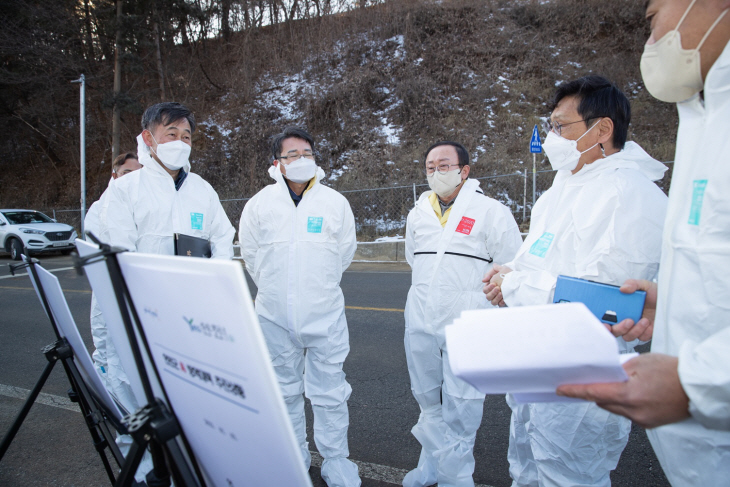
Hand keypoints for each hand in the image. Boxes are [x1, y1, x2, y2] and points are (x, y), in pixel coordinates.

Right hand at [482, 264, 511, 306]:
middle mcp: (494, 293)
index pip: (485, 290)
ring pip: (492, 302)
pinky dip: (501, 302)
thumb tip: (483, 280)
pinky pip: (500, 305)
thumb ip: (490, 273)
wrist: (519, 279)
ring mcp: (499, 298)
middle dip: (492, 292)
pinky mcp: (504, 301)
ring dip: (496, 297)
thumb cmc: (510, 274)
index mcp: (491, 286)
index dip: (488, 288)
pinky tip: (504, 299)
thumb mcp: (501, 269)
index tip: (494, 284)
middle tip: (498, 288)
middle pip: (488, 296)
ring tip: (501, 293)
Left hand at [556, 353, 689, 428]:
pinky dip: (627, 403)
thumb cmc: (671, 371)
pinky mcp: (649, 423)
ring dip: (613, 397)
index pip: (594, 393)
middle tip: (594, 380)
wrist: (696, 387)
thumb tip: (604, 375)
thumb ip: (618, 370)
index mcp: (628, 394)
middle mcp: (633, 411)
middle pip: (603, 402)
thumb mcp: (640, 362)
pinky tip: (636, 392)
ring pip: (616, 408)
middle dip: (597, 392)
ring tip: (623, 383)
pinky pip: (629, 413)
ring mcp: (641, 419)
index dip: (575, 391)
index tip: (560, 389)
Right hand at [608, 279, 656, 341]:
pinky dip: (644, 332)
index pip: (605, 318)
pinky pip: (640, 338)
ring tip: (643, 320)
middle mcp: (625, 319)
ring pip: (627, 336)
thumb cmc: (656, 293)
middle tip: (627, 322)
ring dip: (634, 330)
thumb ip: (633, 284)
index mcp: (620, 308)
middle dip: (619, 328)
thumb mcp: (644, 285)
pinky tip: (648, 323)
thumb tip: (623, 288)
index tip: (605, 323)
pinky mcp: (645, 333)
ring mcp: (634, 327)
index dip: (602, 323)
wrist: (671, 301)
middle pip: (614, 330)